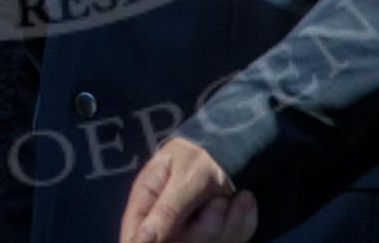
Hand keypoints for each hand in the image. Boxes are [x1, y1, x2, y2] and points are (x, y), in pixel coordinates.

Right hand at [120, 135, 257, 242]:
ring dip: (229, 222)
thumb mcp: (186, 178)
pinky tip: (241, 201)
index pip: (135, 238)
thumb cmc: (202, 154)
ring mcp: (192, 231)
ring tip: (228, 196)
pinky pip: (233, 240)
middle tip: (217, 202)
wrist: (234, 145)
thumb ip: (166, 211)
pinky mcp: (216, 235)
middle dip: (207, 229)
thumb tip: (141, 241)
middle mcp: (166, 223)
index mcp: (147, 203)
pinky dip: (242, 222)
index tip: (181, 233)